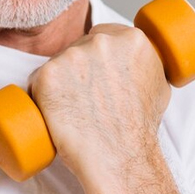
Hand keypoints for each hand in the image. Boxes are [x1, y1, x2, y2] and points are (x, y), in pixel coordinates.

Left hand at [27, 23, 170, 190]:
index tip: (95, 76)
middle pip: (78, 47)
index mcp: (131, 39)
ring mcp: (72, 56)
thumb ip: (147, 63)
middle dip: (77, 70)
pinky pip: (36, 80)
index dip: (96, 58)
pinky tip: (53, 112)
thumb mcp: (158, 85)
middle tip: (84, 99)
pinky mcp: (47, 75)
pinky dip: (41, 95)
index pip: (102, 36)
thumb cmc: (138, 128)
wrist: (120, 157)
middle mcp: (101, 42)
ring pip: (57, 64)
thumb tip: (135, 62)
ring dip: (59, 83)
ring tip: (72, 109)